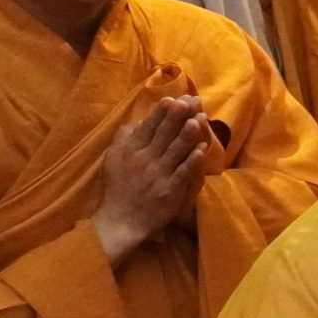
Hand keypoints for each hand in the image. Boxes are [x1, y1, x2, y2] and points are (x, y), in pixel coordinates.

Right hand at [93, 95, 209, 263]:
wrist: (121, 219)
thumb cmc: (119, 185)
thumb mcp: (114, 158)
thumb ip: (125, 137)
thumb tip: (141, 119)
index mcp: (130, 150)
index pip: (148, 126)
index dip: (161, 112)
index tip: (173, 98)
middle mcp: (143, 159)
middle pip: (164, 134)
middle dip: (178, 116)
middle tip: (191, 101)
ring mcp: (158, 175)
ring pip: (175, 150)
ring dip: (188, 134)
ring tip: (200, 118)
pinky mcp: (169, 190)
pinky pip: (183, 172)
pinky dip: (193, 160)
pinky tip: (203, 149)